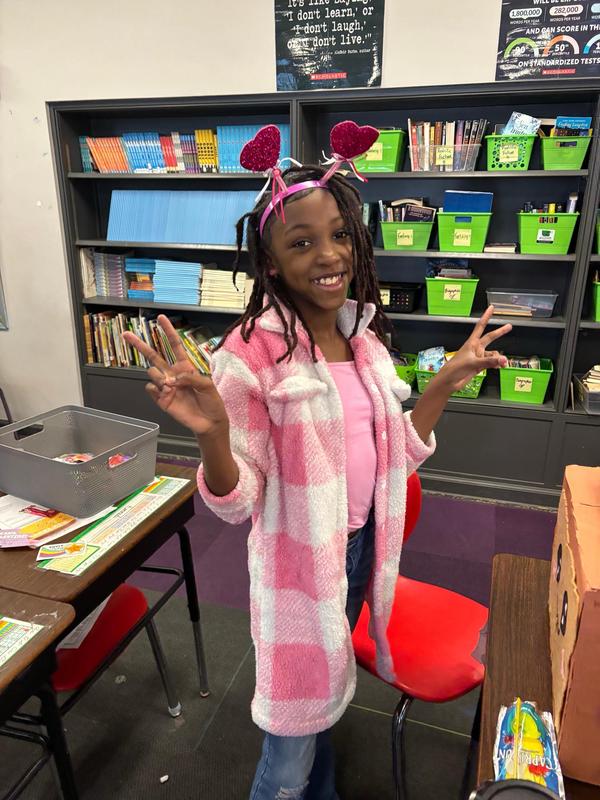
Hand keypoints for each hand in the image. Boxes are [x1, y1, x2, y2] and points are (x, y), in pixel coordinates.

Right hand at [122, 315, 228, 436]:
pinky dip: (156, 390)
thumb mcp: (208, 386)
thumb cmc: (212, 402)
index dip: (168, 331)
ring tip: (171, 387)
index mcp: (185, 367)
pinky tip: (165, 394)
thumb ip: (191, 378)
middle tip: (126, 334)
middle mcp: (173, 374)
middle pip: (153, 355)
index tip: (160, 317)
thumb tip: (172, 378)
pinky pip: (150, 389)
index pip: (174, 345)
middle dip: (140, 345)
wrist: (209, 422)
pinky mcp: (161, 400)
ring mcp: (166, 387)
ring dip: (160, 377)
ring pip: (152, 372)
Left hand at [435, 306, 511, 393]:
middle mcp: (475, 349)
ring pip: (493, 354)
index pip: (480, 326)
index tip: (491, 308)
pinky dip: (496, 364)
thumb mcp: (473, 363)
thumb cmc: (455, 369)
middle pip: (490, 338)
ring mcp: (478, 357)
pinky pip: (491, 363)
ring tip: (503, 364)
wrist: (449, 382)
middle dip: (500, 332)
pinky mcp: (479, 366)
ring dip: (499, 358)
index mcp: (472, 343)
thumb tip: (503, 359)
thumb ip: (489, 361)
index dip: (486, 317)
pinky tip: (499, 366)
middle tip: (509, 326)